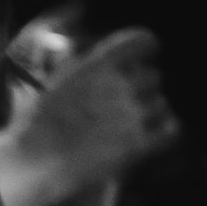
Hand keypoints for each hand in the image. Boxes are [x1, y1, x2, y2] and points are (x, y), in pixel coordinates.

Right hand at [0, 25, 177, 205]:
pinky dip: (166, 131)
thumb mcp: (56, 79)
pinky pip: (171, 130)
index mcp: (97, 65)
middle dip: (144, 88)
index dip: (149, 48)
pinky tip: (155, 134)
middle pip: (154, 76)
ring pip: (161, 103)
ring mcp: (129, 116)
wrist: (35, 164)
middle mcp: (117, 86)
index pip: (142, 41)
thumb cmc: (38, 124)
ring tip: (134, 123)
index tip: (149, 55)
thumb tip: (77, 41)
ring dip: (152, 111)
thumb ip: (75, 58)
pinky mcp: (137, 145)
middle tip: (129, 102)